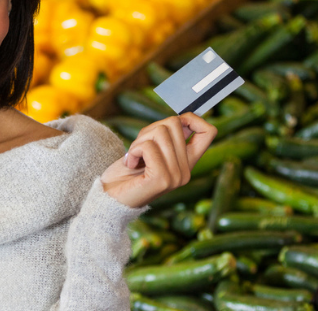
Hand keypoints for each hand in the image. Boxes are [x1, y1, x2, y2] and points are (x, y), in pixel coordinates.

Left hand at [101, 113, 216, 207]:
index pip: (208, 132)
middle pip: (174, 124)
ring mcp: (176, 177)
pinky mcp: (162, 179)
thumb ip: (165, 138)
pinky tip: (130, 163)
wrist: (108, 200)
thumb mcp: (149, 150)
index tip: (170, 125)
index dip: (192, 119)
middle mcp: (186, 171)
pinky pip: (148, 147)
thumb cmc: (125, 173)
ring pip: (160, 132)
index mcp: (187, 163)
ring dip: (138, 140)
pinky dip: (133, 150)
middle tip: (138, 148)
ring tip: (134, 157)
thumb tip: (180, 118)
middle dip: (149, 129)